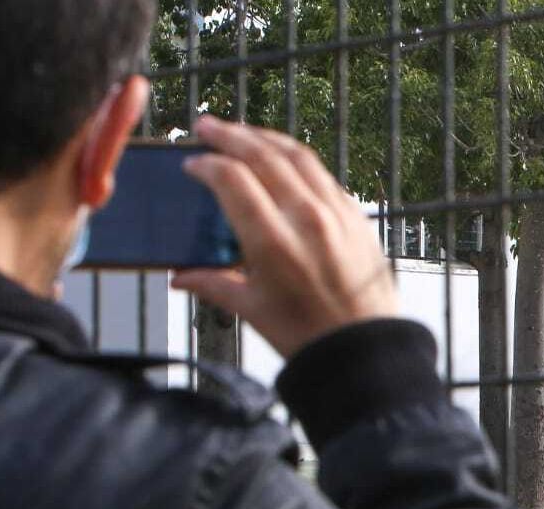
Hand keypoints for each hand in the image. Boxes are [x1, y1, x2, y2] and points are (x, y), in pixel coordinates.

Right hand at [172, 117, 397, 357]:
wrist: (364, 347)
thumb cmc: (306, 334)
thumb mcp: (252, 310)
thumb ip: (213, 284)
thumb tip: (178, 278)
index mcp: (273, 241)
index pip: (232, 180)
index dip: (207, 165)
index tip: (193, 164)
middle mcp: (305, 217)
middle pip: (263, 156)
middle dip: (230, 136)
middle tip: (206, 126)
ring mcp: (335, 212)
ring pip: (297, 156)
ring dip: (264, 138)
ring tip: (240, 132)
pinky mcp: (355, 215)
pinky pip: (322, 173)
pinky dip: (296, 158)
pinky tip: (281, 158)